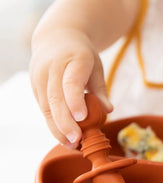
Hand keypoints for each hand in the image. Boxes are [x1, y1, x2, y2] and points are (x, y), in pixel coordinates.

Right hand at [30, 28, 112, 148]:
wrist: (56, 37)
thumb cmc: (81, 55)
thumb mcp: (96, 66)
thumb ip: (101, 89)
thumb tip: (108, 110)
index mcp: (73, 58)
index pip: (71, 82)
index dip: (75, 101)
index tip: (82, 118)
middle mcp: (53, 67)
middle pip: (55, 98)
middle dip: (65, 122)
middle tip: (77, 141)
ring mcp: (40, 76)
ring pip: (46, 106)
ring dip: (58, 128)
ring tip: (72, 145)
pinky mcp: (35, 86)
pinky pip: (43, 108)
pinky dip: (53, 124)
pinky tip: (64, 137)